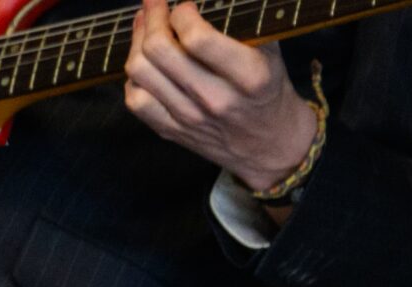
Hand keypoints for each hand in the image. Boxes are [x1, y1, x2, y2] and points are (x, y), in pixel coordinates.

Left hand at [123, 0, 317, 192]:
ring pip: (140, 70)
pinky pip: (136, 100)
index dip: (182, 14)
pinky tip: (148, 66)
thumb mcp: (271, 54)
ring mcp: (193, 118)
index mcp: (250, 78)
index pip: (197, 38)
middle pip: (159, 49)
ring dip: (138, 41)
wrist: (275, 148)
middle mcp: (218, 100)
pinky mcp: (175, 132)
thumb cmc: (269, 92)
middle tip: (157, 7)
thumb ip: (242, 23)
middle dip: (153, 17)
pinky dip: (135, 79)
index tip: (188, 9)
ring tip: (147, 28)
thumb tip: (202, 1)